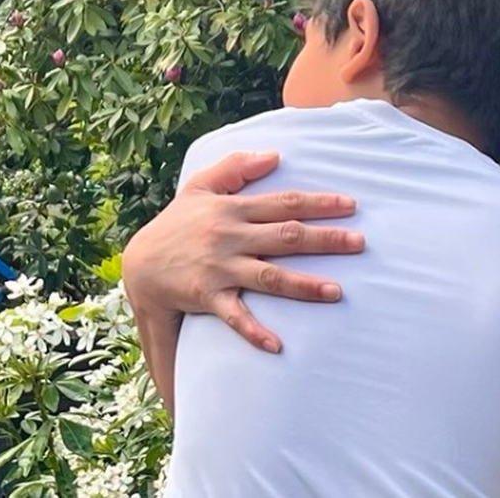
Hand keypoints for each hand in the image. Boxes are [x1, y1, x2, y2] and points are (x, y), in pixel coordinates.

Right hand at [121, 151, 363, 351]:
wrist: (139, 263)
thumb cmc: (177, 223)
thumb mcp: (199, 186)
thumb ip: (235, 167)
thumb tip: (274, 154)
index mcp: (233, 209)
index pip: (284, 203)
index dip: (318, 203)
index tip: (351, 205)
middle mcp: (230, 236)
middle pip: (286, 236)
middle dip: (325, 240)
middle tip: (360, 243)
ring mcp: (220, 267)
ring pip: (269, 276)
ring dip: (304, 285)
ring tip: (336, 292)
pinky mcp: (207, 296)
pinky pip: (234, 316)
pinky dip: (255, 331)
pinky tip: (278, 345)